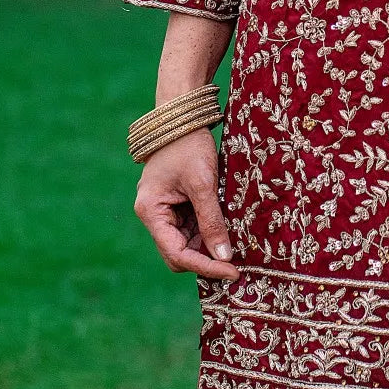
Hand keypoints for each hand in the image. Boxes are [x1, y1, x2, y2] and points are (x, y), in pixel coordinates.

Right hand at [134, 128, 239, 281]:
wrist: (183, 116)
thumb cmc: (189, 146)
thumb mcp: (203, 184)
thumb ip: (212, 221)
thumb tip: (224, 257)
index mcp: (151, 212)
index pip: (177, 253)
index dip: (205, 266)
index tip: (232, 272)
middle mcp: (154, 215)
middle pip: (179, 253)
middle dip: (206, 260)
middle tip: (236, 263)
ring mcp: (165, 210)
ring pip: (187, 242)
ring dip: (209, 246)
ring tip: (236, 246)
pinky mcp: (177, 204)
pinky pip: (192, 228)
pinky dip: (208, 232)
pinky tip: (227, 231)